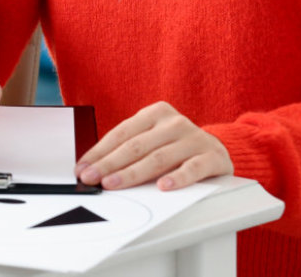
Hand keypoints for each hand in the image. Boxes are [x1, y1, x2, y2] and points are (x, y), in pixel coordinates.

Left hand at [77, 101, 231, 190]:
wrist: (218, 150)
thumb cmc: (176, 147)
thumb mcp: (152, 139)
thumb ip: (128, 149)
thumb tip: (93, 168)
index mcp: (155, 113)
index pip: (121, 133)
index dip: (99, 152)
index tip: (81, 168)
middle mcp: (174, 123)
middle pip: (136, 146)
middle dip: (109, 164)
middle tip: (91, 178)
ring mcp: (195, 138)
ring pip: (159, 158)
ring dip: (132, 173)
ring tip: (113, 184)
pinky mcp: (213, 157)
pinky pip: (193, 168)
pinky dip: (177, 178)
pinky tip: (162, 186)